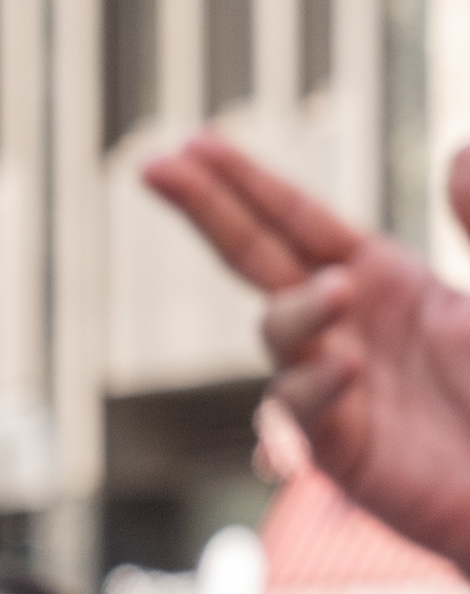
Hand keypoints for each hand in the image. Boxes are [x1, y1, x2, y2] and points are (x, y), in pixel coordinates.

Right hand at [140, 133, 469, 571]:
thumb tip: (458, 146)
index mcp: (387, 281)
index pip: (297, 221)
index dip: (245, 183)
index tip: (192, 143)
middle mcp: (348, 326)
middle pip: (255, 258)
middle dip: (206, 211)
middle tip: (154, 166)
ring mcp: (337, 386)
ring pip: (277, 333)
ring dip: (298, 311)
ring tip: (339, 295)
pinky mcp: (341, 450)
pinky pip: (298, 412)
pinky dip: (311, 389)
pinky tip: (344, 369)